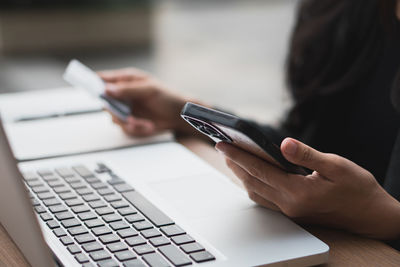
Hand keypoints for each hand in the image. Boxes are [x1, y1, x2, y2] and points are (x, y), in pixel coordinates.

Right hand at [98, 68, 199, 136]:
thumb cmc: (168, 97)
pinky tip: (148, 126)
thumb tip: (107, 89)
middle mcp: (123, 94)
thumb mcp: (149, 90)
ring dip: (128, 122)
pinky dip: (137, 128)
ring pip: (114, 118)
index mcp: (126, 80)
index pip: (103, 79)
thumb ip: (128, 89)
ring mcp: (126, 108)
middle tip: (125, 114)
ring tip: (142, 123)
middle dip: (114, 111)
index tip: (89, 89)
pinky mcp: (131, 121)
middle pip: (105, 102)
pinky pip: (125, 127)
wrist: (179, 116)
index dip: (92, 83)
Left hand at [216, 138, 399, 239]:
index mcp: (298, 192)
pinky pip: (265, 199)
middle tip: (222, 147)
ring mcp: (289, 210)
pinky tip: (250, 176)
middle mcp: (289, 204)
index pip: (259, 170)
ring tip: (231, 158)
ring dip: (241, 175)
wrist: (370, 215)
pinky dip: (253, 185)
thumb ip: (307, 155)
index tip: (223, 144)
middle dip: (234, 164)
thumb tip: (284, 143)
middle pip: (252, 181)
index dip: (238, 156)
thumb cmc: (358, 189)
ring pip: (256, 192)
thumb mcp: (336, 166)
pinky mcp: (293, 212)